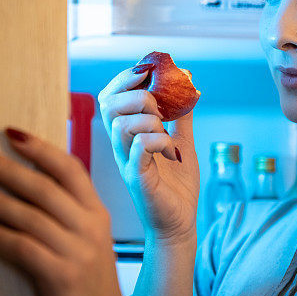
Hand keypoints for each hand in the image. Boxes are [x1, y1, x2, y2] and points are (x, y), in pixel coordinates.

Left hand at [0, 127, 137, 295]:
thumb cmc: (88, 280)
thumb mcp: (86, 238)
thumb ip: (64, 211)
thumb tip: (23, 183)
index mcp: (96, 211)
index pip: (69, 168)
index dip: (40, 148)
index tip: (10, 133)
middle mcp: (89, 226)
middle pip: (44, 187)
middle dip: (7, 167)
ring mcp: (77, 251)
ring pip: (30, 215)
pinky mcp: (62, 276)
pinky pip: (23, 248)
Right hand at [97, 65, 199, 244]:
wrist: (181, 222)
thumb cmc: (176, 185)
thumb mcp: (182, 141)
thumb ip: (181, 114)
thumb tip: (188, 82)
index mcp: (126, 134)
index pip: (109, 96)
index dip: (125, 79)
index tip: (149, 73)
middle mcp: (120, 146)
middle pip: (108, 105)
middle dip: (138, 96)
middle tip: (161, 110)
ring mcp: (125, 161)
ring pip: (121, 124)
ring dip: (150, 121)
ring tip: (167, 136)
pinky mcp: (136, 178)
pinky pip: (139, 147)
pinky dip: (158, 140)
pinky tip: (171, 152)